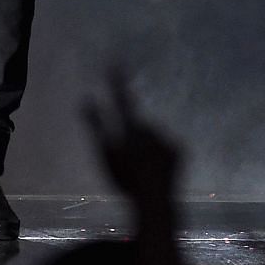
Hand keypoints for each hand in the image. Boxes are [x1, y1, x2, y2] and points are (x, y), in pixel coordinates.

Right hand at [81, 68, 180, 212]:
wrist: (155, 201)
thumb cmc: (125, 180)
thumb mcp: (104, 154)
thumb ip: (94, 125)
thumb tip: (84, 99)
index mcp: (130, 129)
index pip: (121, 99)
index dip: (117, 82)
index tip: (114, 63)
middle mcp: (150, 129)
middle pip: (139, 125)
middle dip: (134, 136)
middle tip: (129, 160)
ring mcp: (167, 138)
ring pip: (153, 136)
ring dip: (148, 146)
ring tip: (143, 169)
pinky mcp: (180, 149)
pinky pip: (166, 146)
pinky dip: (161, 154)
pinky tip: (157, 170)